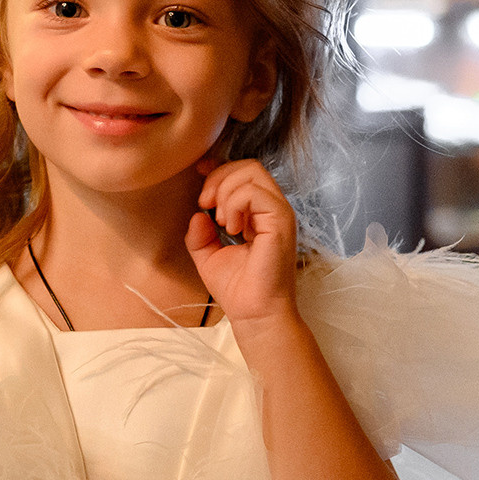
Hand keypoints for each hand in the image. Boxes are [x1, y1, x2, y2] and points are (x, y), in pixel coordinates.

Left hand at [186, 157, 301, 332]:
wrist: (253, 313)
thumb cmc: (237, 288)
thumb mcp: (208, 255)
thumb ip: (200, 234)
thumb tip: (198, 213)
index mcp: (258, 213)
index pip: (244, 172)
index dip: (219, 168)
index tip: (199, 175)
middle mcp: (271, 209)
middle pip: (248, 166)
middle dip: (218, 178)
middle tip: (205, 204)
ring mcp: (279, 213)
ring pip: (252, 173)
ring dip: (225, 191)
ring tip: (220, 221)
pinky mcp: (280, 221)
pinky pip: (254, 193)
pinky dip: (234, 204)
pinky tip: (231, 228)